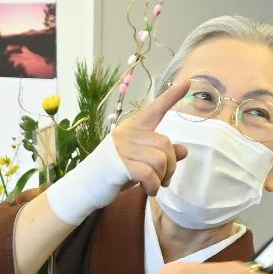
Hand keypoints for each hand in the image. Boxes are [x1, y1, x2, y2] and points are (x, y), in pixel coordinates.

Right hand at [108, 78, 191, 195]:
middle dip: (171, 165)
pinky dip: (154, 186)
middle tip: (164, 179)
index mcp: (133, 127)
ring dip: (163, 177)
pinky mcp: (119, 165)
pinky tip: (149, 191)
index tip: (187, 82)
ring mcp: (122, 148)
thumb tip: (184, 150)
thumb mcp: (141, 160)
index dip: (171, 97)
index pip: (155, 109)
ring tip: (155, 185)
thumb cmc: (114, 171)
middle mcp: (128, 133)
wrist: (85, 186)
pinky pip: (149, 174)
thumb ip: (161, 154)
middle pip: (165, 143)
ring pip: (160, 159)